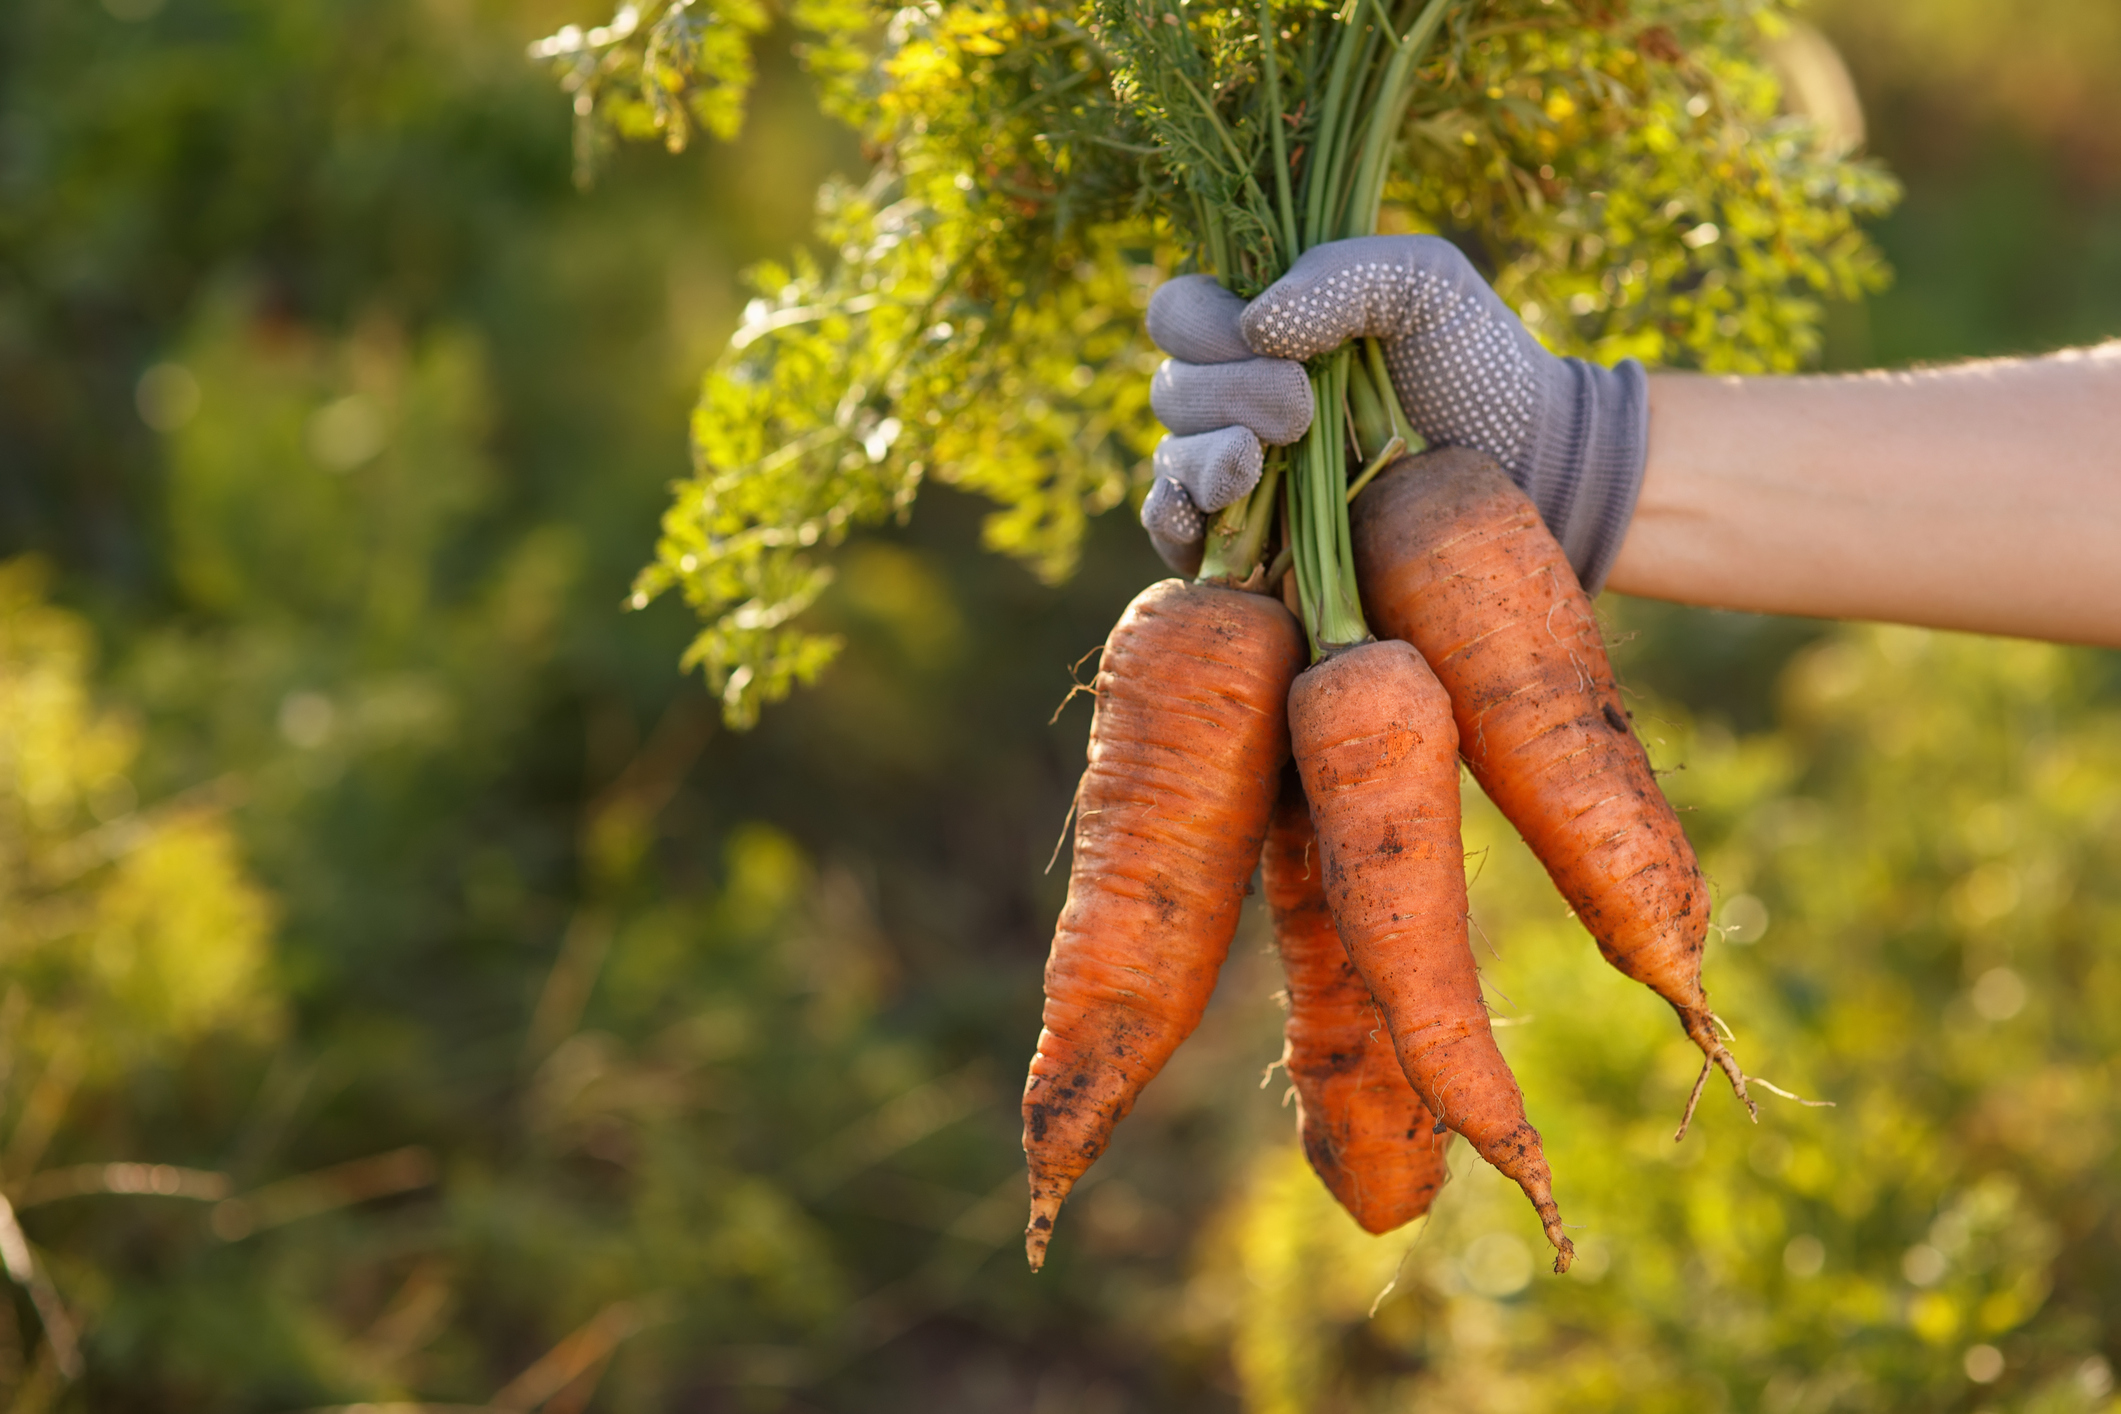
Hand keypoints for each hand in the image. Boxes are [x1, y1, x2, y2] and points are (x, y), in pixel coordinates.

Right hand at [1152, 236, 1649, 591]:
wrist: (1531, 468)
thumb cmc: (1478, 364)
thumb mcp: (1426, 284)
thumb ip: (1345, 273)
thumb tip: (1255, 326)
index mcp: (1264, 328)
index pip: (1179, 314)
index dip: (1203, 324)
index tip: (1274, 341)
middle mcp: (1238, 398)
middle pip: (1172, 389)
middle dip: (1226, 393)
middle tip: (1302, 408)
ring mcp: (1241, 476)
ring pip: (1171, 460)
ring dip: (1205, 457)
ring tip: (1259, 458)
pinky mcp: (1250, 549)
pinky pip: (1175, 535)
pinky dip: (1174, 522)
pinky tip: (1205, 516)